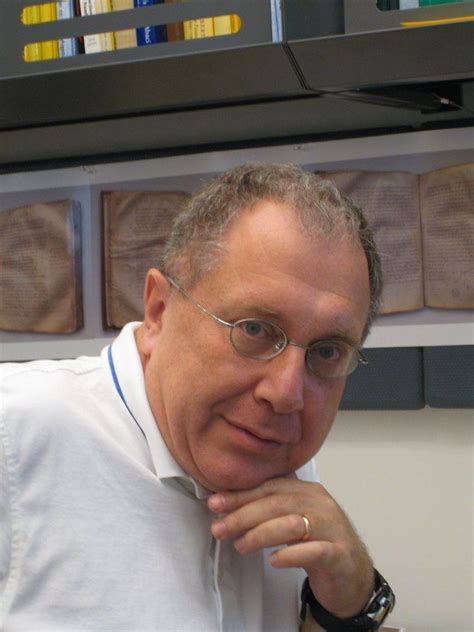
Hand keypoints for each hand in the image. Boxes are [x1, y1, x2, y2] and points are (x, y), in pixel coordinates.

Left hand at [207, 477, 373, 618]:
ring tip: (240, 545)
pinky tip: (273, 561)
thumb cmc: (318, 543)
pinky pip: (313, 551)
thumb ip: (271, 508)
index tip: (215, 503)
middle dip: (243, 515)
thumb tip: (229, 505)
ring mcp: (332, 528)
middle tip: (219, 528)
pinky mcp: (339, 554)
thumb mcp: (296, 518)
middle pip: (277, 503)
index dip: (241, 494)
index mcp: (308, 491)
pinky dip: (290, 554)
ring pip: (291, 524)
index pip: (270, 487)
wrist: (353, 575)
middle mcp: (321, 504)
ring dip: (260, 534)